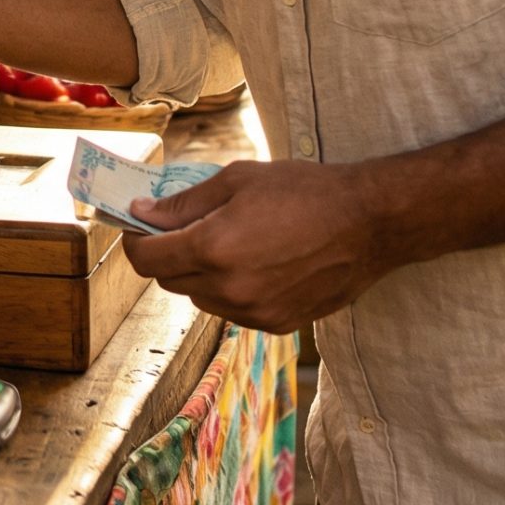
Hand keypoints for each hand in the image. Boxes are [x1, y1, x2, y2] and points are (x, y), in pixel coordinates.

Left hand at [121, 160, 401, 332]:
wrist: (370, 223)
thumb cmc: (305, 191)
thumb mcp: (237, 180)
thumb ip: (183, 203)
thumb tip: (141, 213)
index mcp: (214, 248)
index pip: (146, 259)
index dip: (134, 241)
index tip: (138, 225)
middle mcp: (230, 288)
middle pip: (170, 280)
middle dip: (166, 254)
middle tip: (180, 228)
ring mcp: (255, 312)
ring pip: (201, 298)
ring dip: (199, 274)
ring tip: (226, 243)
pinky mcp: (278, 324)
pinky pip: (233, 311)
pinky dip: (230, 290)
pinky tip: (253, 264)